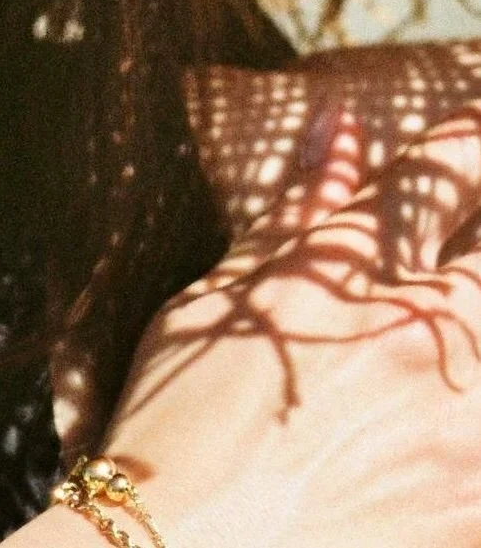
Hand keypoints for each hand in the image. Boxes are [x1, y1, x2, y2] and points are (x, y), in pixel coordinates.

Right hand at [98, 105, 480, 547]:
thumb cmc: (182, 420)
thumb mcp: (223, 299)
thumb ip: (300, 211)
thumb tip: (341, 125)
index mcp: (348, 279)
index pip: (440, 173)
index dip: (466, 142)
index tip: (470, 135)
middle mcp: (424, 342)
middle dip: (478, 209)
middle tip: (455, 247)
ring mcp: (468, 435)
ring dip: (471, 306)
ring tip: (424, 338)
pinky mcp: (479, 509)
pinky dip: (468, 398)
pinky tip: (439, 407)